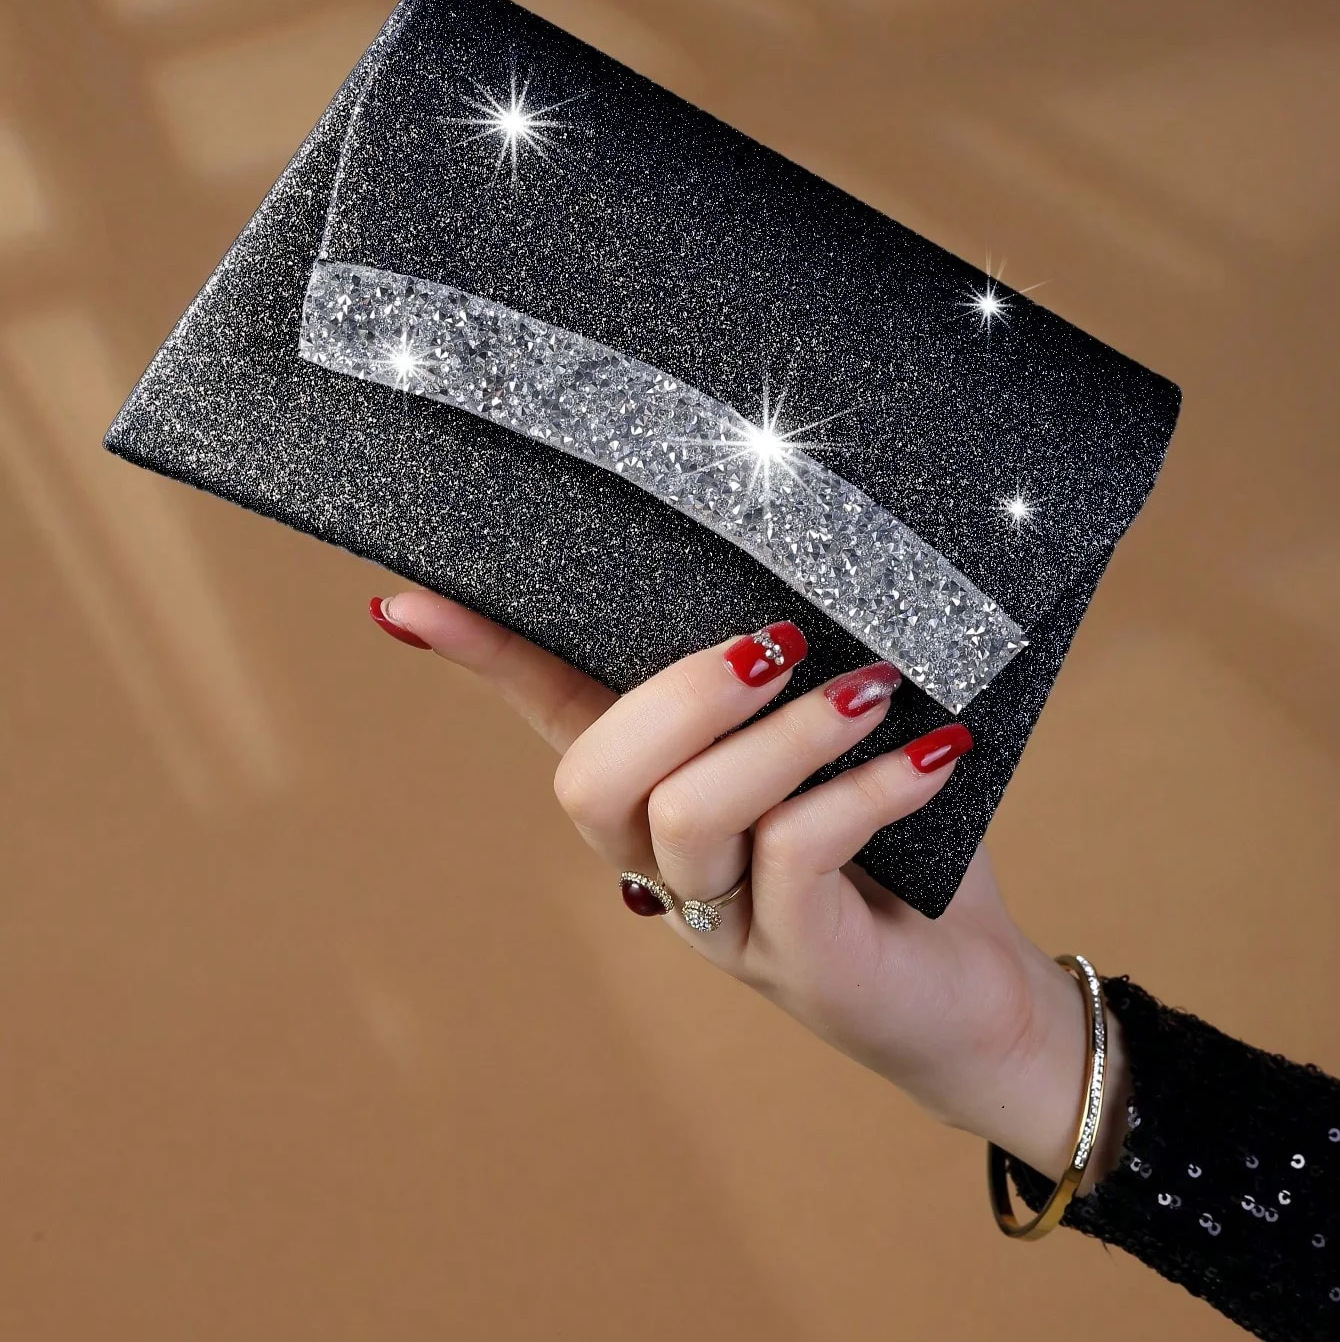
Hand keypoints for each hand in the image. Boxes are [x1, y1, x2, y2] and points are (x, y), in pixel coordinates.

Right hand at [371, 593, 1128, 1190]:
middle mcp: (665, 863)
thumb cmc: (902, 847)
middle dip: (680, 695)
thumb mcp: (838, 741)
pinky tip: (929, 752)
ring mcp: (724, 921)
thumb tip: (786, 570)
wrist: (980, 994)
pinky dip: (864, 790)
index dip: (481, 659)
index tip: (403, 602)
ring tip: (872, 690)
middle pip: (592, 781)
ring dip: (783, 735)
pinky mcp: (798, 962)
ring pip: (687, 815)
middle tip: (777, 642)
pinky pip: (795, 855)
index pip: (548, 715)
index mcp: (659, 793)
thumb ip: (792, 675)